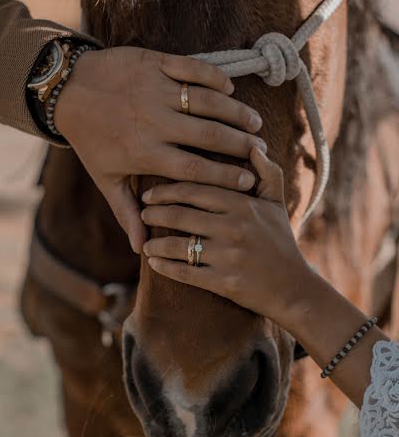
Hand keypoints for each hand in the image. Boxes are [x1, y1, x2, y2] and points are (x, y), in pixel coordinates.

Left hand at [54, 47, 266, 251]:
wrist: (67, 90)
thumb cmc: (89, 138)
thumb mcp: (105, 177)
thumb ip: (126, 211)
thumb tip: (140, 248)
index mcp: (145, 152)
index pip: (194, 168)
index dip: (224, 176)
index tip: (248, 181)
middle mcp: (154, 121)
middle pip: (208, 134)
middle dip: (239, 143)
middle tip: (260, 149)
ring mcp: (155, 90)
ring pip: (206, 101)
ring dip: (234, 111)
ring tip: (254, 122)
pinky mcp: (154, 63)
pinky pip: (191, 69)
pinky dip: (213, 77)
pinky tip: (229, 89)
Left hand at [141, 147, 311, 327]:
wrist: (294, 289)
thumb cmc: (281, 242)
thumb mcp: (278, 205)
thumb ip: (268, 173)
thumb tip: (255, 148)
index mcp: (243, 204)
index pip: (195, 189)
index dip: (167, 190)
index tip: (149, 193)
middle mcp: (234, 227)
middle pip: (181, 215)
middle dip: (155, 214)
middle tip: (142, 213)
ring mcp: (228, 255)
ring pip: (179, 245)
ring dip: (156, 243)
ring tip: (146, 243)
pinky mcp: (224, 281)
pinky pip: (185, 272)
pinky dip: (165, 268)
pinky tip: (155, 263)